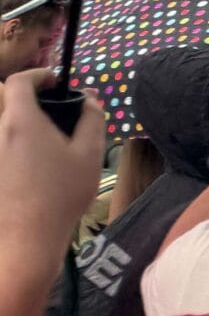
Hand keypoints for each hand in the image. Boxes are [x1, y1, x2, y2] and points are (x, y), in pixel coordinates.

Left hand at [0, 67, 105, 286]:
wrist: (25, 240)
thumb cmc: (60, 194)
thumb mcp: (89, 153)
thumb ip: (92, 119)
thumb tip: (90, 99)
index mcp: (20, 121)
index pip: (18, 81)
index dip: (38, 75)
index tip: (56, 83)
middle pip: (6, 104)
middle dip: (29, 101)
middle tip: (55, 115)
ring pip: (4, 128)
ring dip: (21, 126)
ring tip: (45, 144)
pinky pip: (3, 148)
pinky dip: (14, 147)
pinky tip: (33, 168)